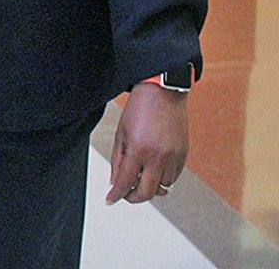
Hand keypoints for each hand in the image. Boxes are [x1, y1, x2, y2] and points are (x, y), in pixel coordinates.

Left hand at [107, 81, 188, 204]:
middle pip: (148, 192)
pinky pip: (174, 177)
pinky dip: (163, 178)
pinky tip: (154, 168)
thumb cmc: (139, 109)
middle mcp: (159, 157)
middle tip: (126, 194)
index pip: (126, 181)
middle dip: (134, 198)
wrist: (163, 94)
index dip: (117, 194)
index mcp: (139, 150)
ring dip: (151, 187)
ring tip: (141, 177)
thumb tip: (116, 182)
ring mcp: (174, 157)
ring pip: (163, 187)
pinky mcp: (184, 156)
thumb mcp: (121, 133)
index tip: (111, 200)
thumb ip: (118, 160)